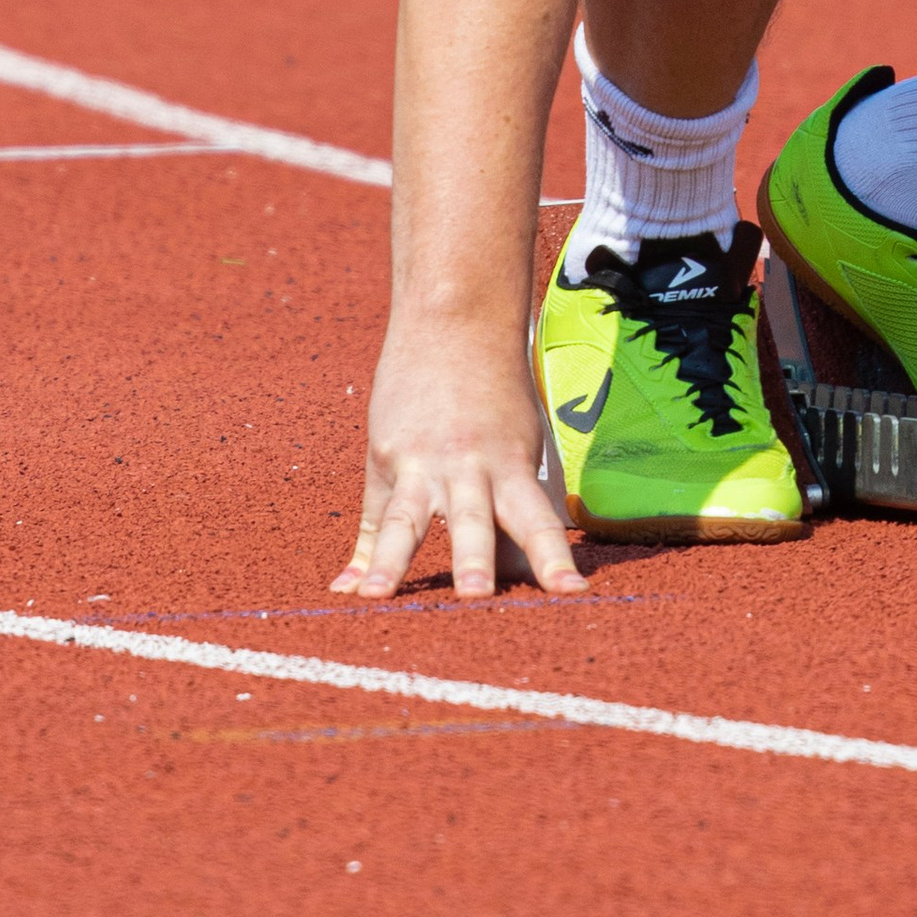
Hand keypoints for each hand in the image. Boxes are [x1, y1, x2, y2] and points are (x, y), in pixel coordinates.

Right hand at [334, 315, 580, 601]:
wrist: (454, 320)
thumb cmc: (494, 394)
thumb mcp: (515, 445)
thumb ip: (510, 510)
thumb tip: (522, 577)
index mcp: (513, 466)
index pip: (538, 522)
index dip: (554, 558)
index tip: (572, 593)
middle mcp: (470, 468)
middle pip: (474, 521)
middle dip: (474, 559)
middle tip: (475, 597)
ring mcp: (423, 463)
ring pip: (409, 520)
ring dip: (394, 562)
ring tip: (375, 597)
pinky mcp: (388, 457)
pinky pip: (376, 518)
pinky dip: (362, 557)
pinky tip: (344, 591)